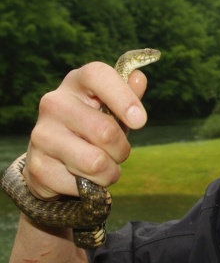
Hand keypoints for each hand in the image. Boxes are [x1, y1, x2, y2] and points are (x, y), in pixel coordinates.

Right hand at [23, 61, 147, 200]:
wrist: (56, 158)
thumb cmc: (94, 125)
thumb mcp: (114, 108)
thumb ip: (129, 93)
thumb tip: (138, 78)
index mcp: (77, 82)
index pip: (97, 75)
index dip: (123, 97)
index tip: (140, 121)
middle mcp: (54, 103)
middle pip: (105, 131)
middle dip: (121, 149)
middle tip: (117, 151)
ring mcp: (41, 134)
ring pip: (95, 162)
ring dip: (109, 172)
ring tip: (102, 166)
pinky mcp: (36, 166)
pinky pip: (80, 184)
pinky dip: (90, 187)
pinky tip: (81, 176)